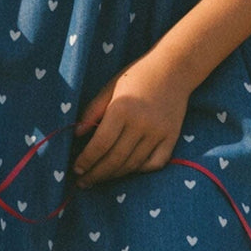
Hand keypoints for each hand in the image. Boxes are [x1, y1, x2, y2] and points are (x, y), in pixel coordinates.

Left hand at [72, 52, 189, 187]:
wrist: (174, 69)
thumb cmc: (137, 75)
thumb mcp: (110, 87)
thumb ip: (93, 110)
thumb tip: (77, 134)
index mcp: (122, 108)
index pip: (100, 144)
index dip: (86, 160)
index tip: (76, 169)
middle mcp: (141, 124)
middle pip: (115, 159)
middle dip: (96, 174)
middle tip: (83, 182)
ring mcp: (158, 133)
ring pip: (133, 165)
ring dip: (114, 175)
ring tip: (100, 178)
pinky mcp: (172, 138)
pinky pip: (155, 164)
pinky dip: (140, 170)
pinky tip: (127, 170)